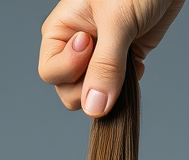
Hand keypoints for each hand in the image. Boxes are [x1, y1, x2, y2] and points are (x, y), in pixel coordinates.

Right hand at [38, 0, 185, 116]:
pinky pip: (116, 90)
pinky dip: (128, 86)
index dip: (70, 70)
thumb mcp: (117, 21)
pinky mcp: (122, 61)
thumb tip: (94, 108)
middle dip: (91, 86)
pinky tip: (138, 61)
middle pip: (69, 90)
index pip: (50, 73)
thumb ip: (105, 66)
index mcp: (62, 30)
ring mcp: (99, 57)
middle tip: (113, 59)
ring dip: (112, 88)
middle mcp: (75, 47)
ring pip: (94, 94)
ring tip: (126, 58)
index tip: (91, 44)